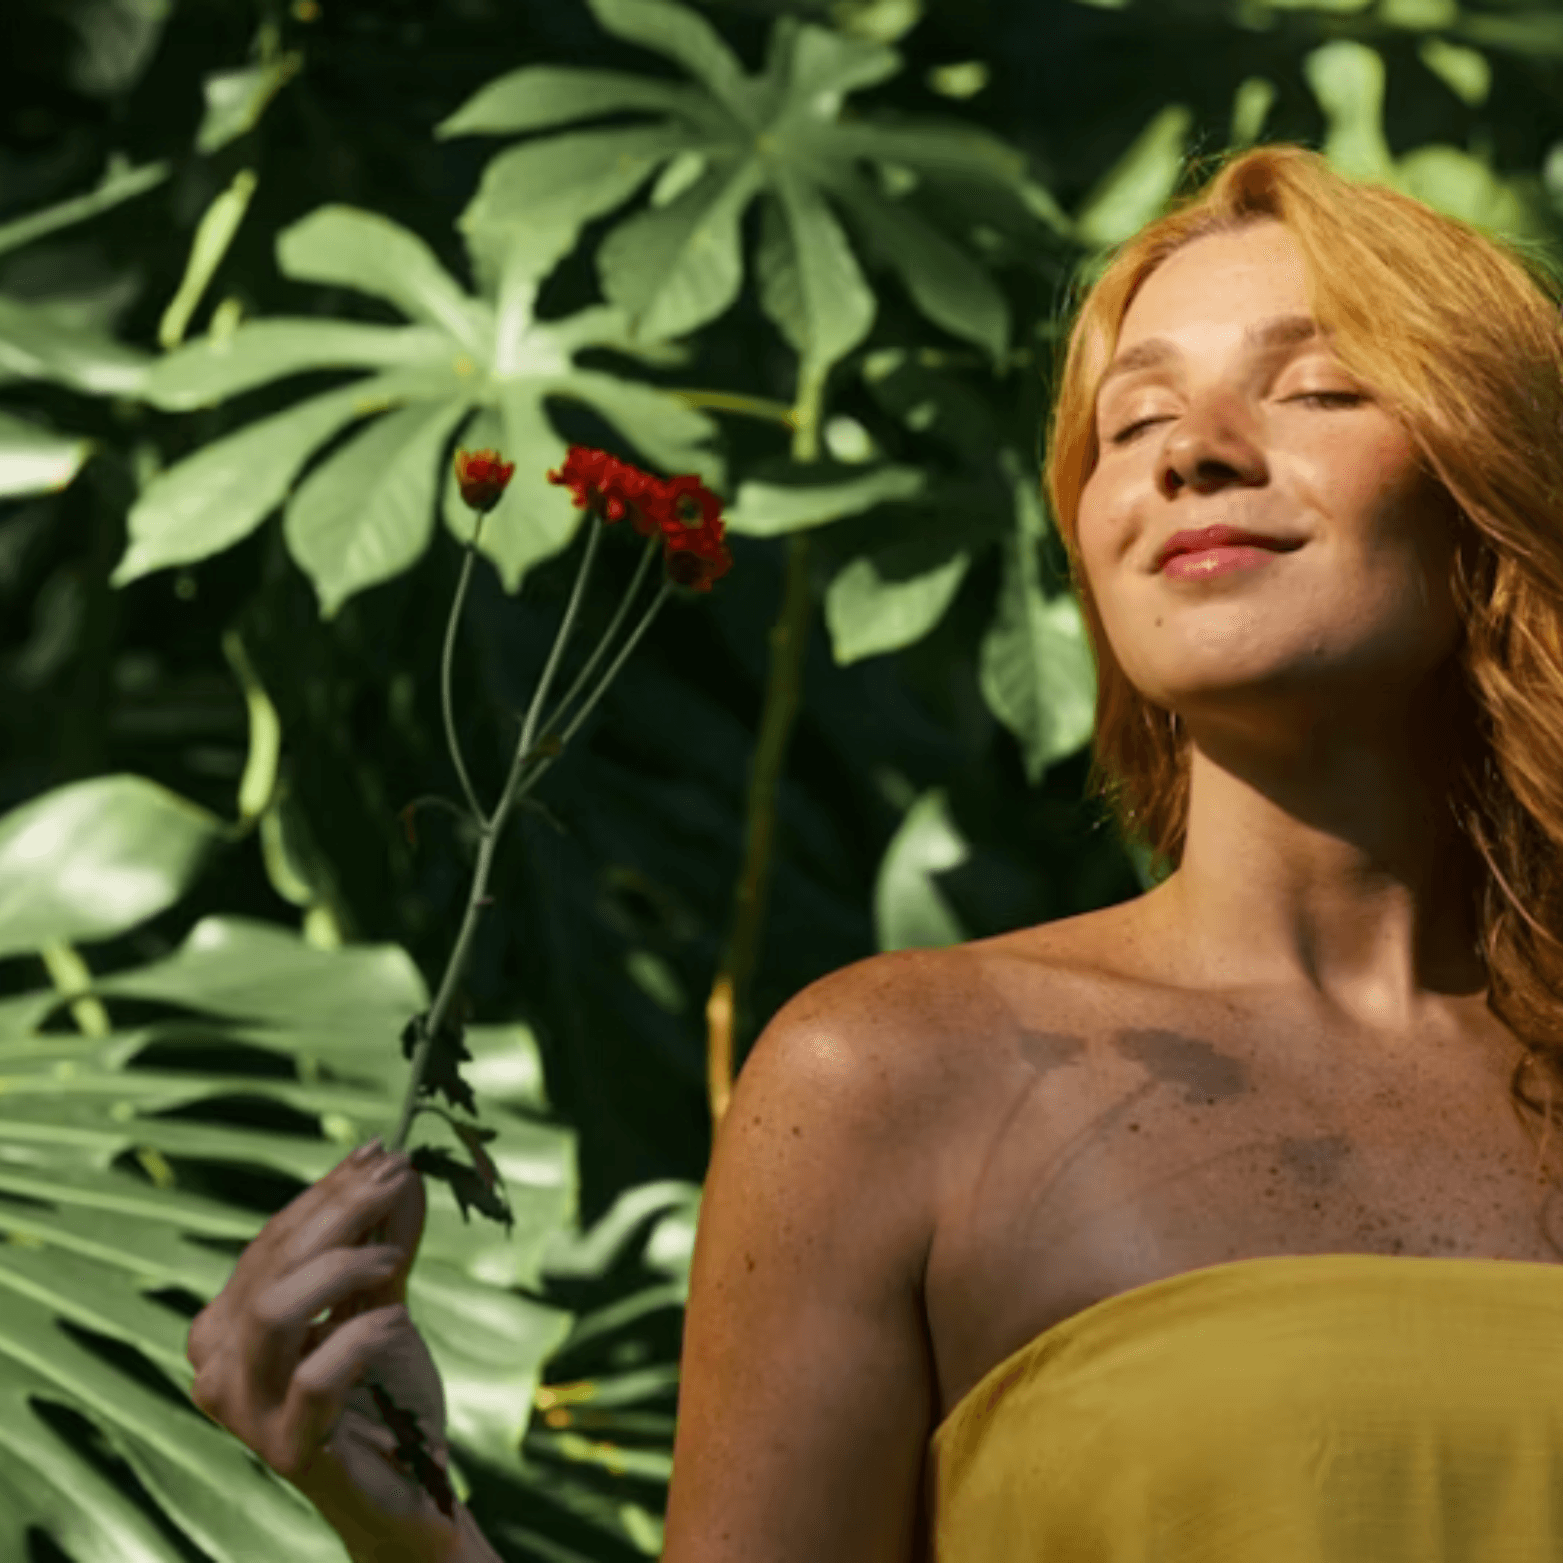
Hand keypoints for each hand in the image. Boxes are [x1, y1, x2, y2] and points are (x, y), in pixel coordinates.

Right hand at [185, 1140, 462, 1562]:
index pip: (270, 1242)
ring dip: (341, 1267)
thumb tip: (398, 1166)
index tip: (378, 1151)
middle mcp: (217, 1369)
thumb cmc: (383, 1387)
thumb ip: (384, 1237)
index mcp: (225, 1327)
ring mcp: (245, 1414)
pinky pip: (317, 1374)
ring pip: (273, 1312)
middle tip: (397, 1175)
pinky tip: (397, 1326)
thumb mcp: (383, 1297)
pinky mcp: (287, 1449)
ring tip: (392, 1257)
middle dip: (340, 1211)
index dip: (327, 1192)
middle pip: (270, 1267)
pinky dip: (364, 1336)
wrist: (409, 1480)